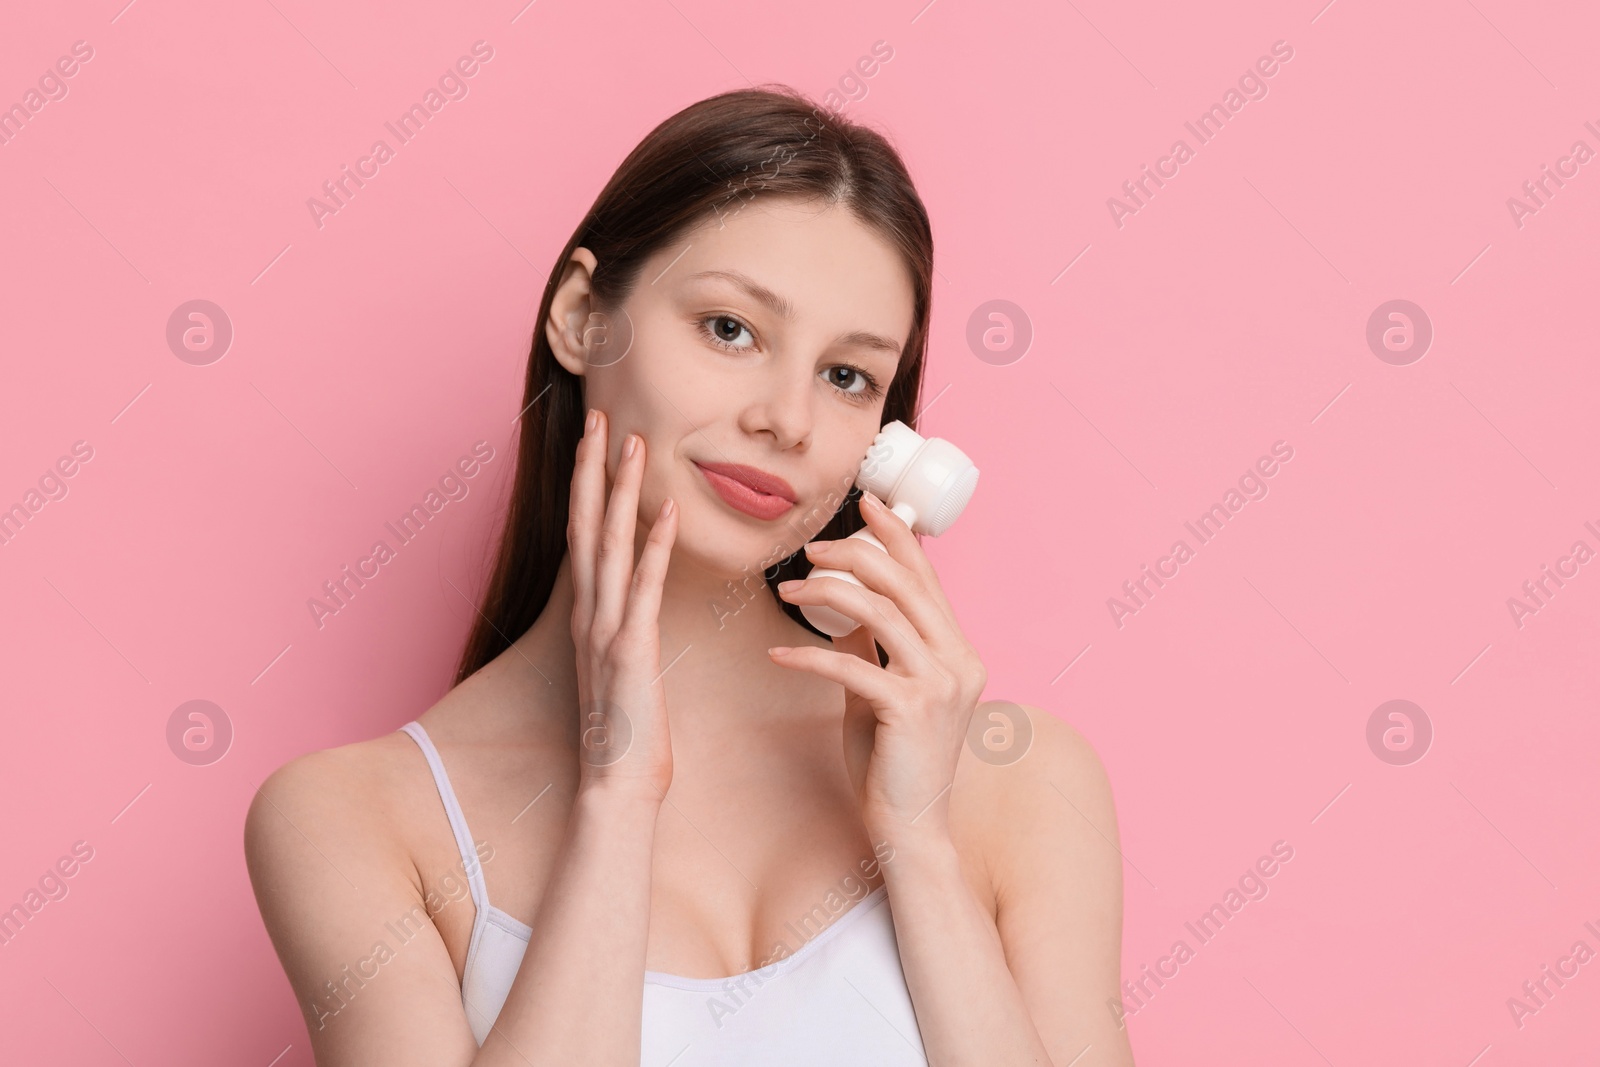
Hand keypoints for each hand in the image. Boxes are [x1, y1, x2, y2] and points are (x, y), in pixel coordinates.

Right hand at [567, 407, 677, 798]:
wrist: (618, 784)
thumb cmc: (630, 730)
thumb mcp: (624, 666)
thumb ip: (626, 626)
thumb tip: (637, 600)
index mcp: (589, 615)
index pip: (583, 534)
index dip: (587, 484)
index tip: (596, 439)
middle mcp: (589, 614)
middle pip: (585, 525)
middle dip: (592, 468)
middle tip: (601, 417)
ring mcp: (606, 630)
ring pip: (608, 544)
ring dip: (620, 490)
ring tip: (632, 443)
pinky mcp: (630, 650)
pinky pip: (643, 588)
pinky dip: (653, 547)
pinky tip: (666, 511)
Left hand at [768, 491, 986, 842]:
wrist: (911, 830)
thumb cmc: (893, 763)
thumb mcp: (882, 692)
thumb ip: (873, 649)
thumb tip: (845, 607)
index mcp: (959, 652)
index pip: (928, 577)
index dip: (897, 535)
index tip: (866, 505)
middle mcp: (959, 661)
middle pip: (905, 583)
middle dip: (854, 555)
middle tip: (808, 551)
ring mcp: (940, 685)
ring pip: (880, 612)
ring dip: (825, 594)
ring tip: (787, 592)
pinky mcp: (909, 710)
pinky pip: (851, 664)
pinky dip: (808, 654)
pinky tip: (778, 653)